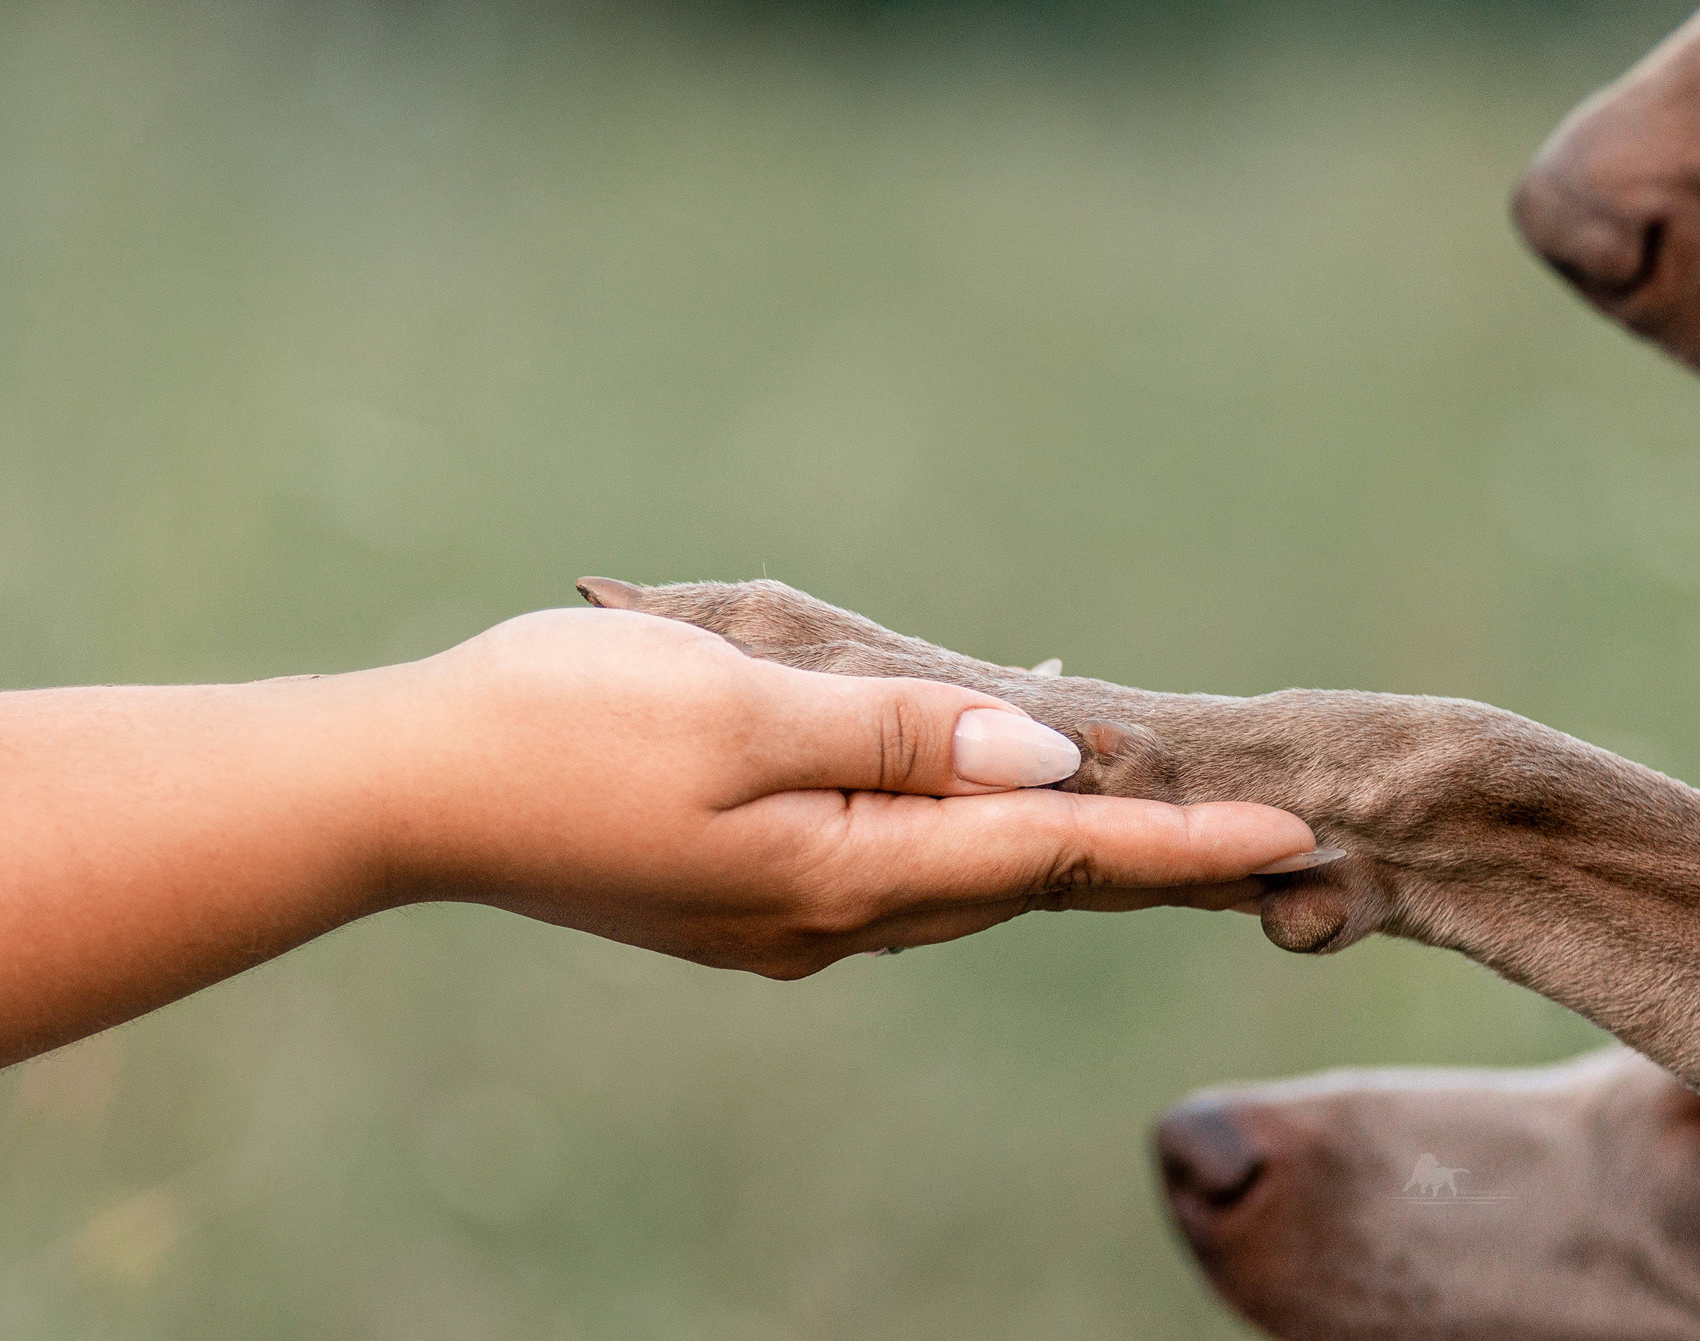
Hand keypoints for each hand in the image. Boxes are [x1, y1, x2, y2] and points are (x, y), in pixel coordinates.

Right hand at [374, 607, 1318, 976]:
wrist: (412, 792)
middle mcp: (829, 918)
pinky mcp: (742, 895)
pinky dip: (961, 831)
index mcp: (844, 873)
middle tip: (1254, 834)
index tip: (1287, 836)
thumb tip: (1041, 765)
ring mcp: (783, 919)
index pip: (1052, 862)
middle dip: (1141, 861)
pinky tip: (983, 789)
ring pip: (957, 880)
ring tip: (1151, 811)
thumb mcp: (745, 708)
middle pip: (1020, 886)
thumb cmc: (566, 729)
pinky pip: (892, 865)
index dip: (1177, 848)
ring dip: (1054, 848)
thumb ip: (901, 738)